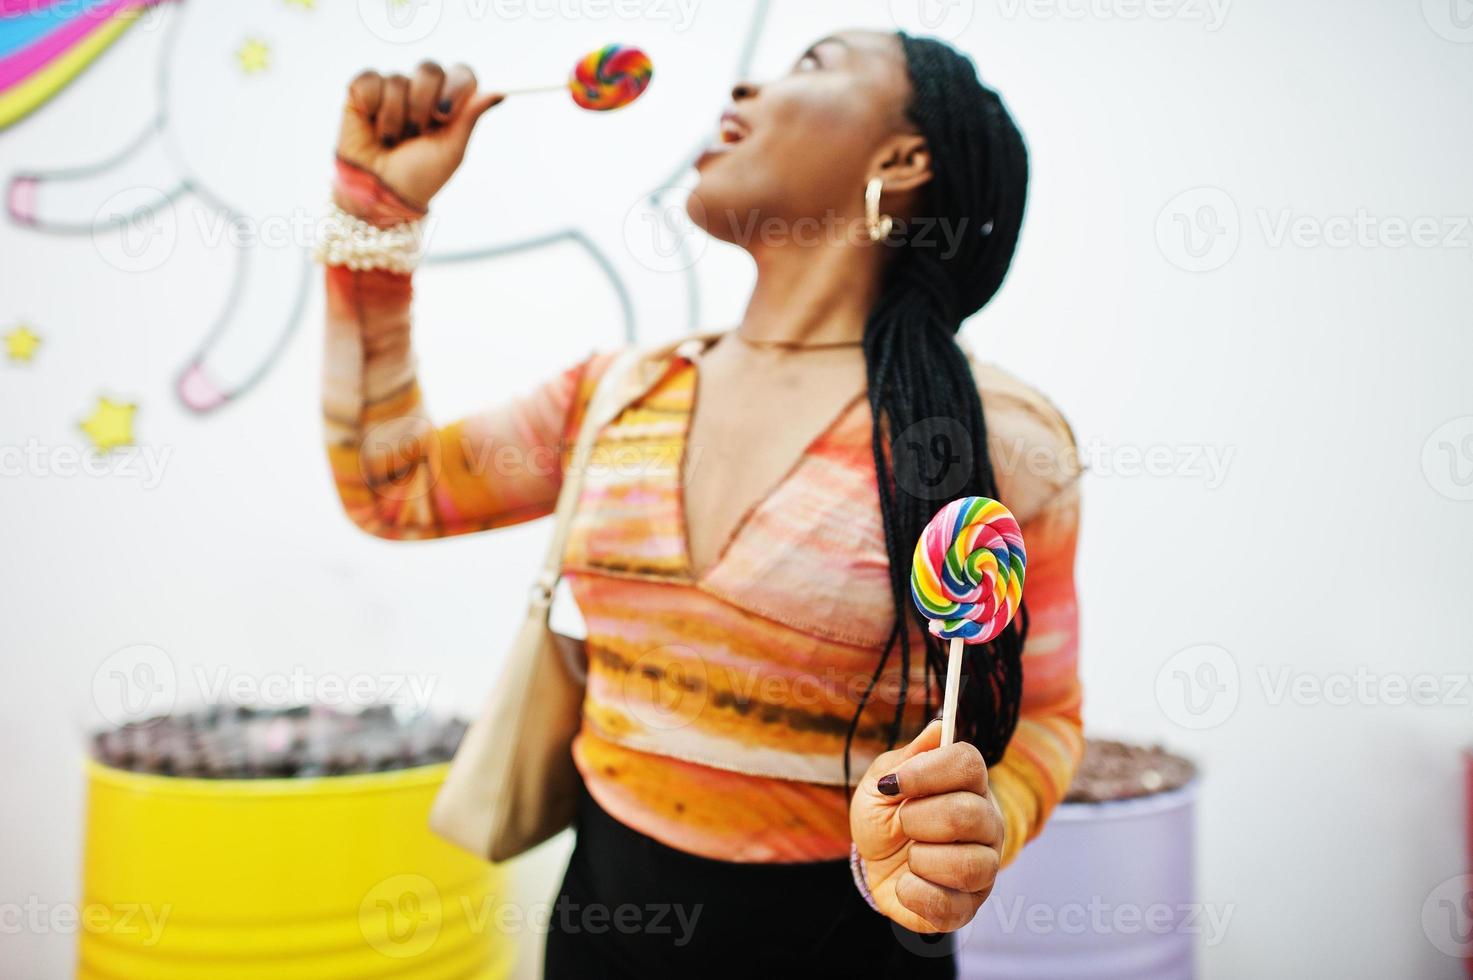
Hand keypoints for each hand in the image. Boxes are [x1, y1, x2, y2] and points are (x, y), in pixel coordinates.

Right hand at [336, 60, 502, 211]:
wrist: (380, 193)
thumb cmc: (419, 177)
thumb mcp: (452, 150)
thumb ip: (471, 116)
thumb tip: (501, 92)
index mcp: (448, 104)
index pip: (461, 74)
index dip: (455, 89)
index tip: (444, 117)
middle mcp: (421, 92)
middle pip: (430, 69)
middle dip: (423, 105)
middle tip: (417, 133)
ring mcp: (392, 90)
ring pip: (398, 79)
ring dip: (397, 118)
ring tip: (392, 140)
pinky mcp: (362, 92)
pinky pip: (371, 81)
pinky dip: (373, 107)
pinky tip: (372, 126)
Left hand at [849, 719, 1003, 932]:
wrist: (872, 865)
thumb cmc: (883, 817)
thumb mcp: (881, 783)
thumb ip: (908, 758)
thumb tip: (939, 728)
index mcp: (968, 786)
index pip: (969, 763)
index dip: (928, 772)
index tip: (894, 784)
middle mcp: (987, 824)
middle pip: (969, 814)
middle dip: (918, 819)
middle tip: (903, 823)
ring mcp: (983, 868)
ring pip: (968, 864)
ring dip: (921, 859)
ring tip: (910, 856)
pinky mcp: (967, 907)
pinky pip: (949, 904)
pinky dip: (913, 892)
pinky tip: (906, 882)